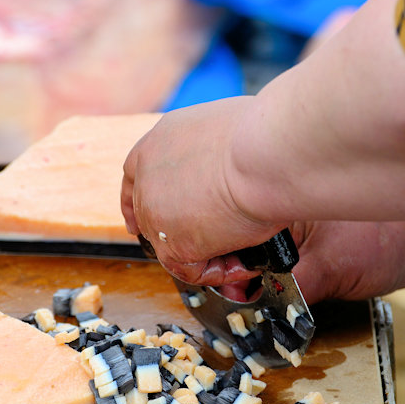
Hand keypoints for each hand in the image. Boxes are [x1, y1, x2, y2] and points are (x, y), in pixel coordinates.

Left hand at [121, 97, 284, 284]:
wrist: (268, 154)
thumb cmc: (265, 138)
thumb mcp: (226, 133)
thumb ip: (213, 156)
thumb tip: (226, 175)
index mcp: (161, 141)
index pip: (137, 176)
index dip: (144, 200)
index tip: (152, 216)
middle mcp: (149, 175)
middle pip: (152, 217)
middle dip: (181, 234)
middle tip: (218, 240)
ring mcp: (155, 211)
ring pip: (174, 247)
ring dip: (211, 253)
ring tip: (246, 248)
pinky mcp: (174, 242)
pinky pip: (194, 270)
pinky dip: (222, 270)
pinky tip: (246, 260)